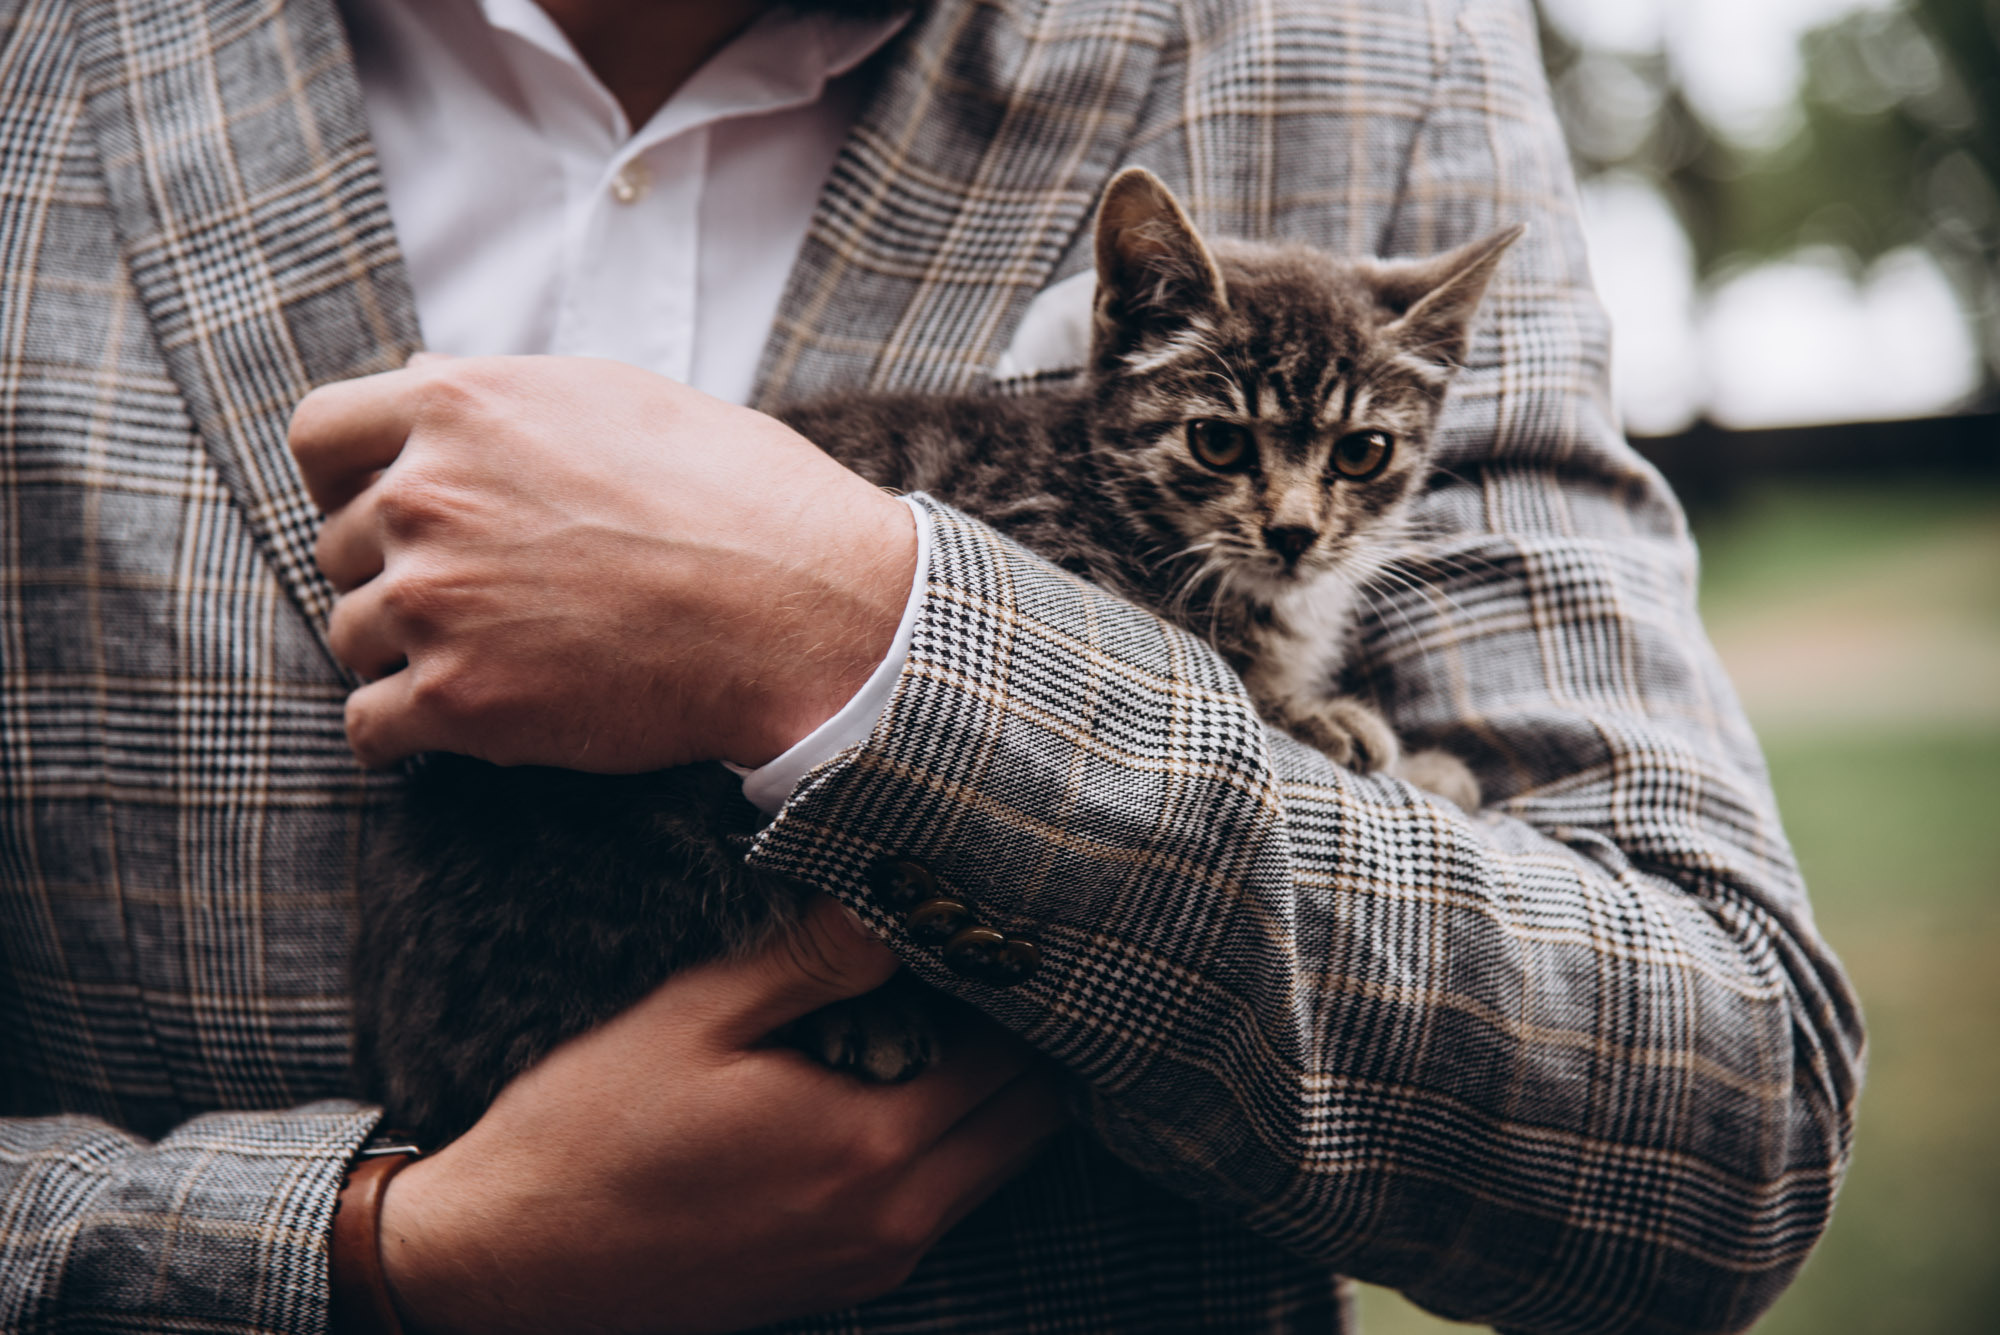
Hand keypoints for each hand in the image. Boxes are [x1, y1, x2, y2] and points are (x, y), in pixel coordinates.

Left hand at [288, 355, 916, 770]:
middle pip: (341, 549)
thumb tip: (419, 380)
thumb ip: (500, 398)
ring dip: (407, 654)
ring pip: (353, 637)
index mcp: (461, 407)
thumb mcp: (616, 397)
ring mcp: (435, 600)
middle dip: (399, 573)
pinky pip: (368, 726)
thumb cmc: (738, 498)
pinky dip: (404, 731)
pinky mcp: (459, 700)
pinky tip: (463, 721)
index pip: (320, 437)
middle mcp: (427, 496)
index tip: (381, 513)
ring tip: (502, 657)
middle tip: (487, 599)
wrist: (804, 612)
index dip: (344, 481)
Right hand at [377, 897, 1067, 1334]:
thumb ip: (809, 959)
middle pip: (1027, 1125)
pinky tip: (896, 1088)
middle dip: (1029, 1046)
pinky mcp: (839, 1285)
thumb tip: (898, 903)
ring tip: (949, 1019)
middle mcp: (892, 1221)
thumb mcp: (694, 1016)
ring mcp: (869, 1264)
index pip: (1012, 1061)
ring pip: (992, 1171)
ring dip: (993, 1100)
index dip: (1013, 993)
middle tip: (987, 975)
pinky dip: (950, 1149)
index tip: (993, 937)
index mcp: (868, 1146)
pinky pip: (939, 1209)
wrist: (508, 1262)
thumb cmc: (589, 1130)